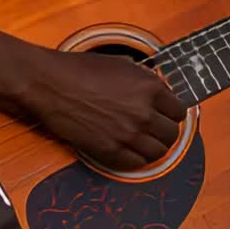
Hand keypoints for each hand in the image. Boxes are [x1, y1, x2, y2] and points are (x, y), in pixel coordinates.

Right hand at [22, 47, 186, 170]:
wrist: (50, 84)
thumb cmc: (80, 70)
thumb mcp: (122, 65)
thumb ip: (144, 81)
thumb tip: (157, 92)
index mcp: (150, 88)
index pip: (179, 110)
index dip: (172, 113)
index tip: (167, 116)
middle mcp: (143, 112)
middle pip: (171, 133)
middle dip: (166, 132)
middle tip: (157, 131)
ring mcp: (127, 133)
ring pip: (158, 152)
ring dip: (154, 148)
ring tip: (146, 143)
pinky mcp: (109, 149)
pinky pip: (135, 163)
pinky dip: (136, 160)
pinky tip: (131, 152)